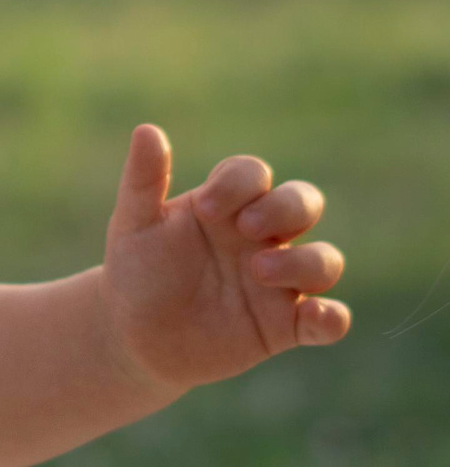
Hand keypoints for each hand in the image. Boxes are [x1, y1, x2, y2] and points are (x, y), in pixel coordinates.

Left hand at [100, 125, 348, 391]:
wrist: (134, 337)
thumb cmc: (137, 273)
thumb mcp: (133, 226)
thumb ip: (143, 180)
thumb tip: (147, 129)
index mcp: (226, 206)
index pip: (253, 174)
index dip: (240, 184)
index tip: (206, 210)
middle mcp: (260, 238)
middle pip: (304, 202)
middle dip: (287, 208)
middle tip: (249, 228)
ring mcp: (278, 282)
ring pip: (325, 260)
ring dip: (304, 262)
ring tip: (259, 271)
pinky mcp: (286, 326)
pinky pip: (330, 320)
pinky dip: (332, 318)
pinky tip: (313, 317)